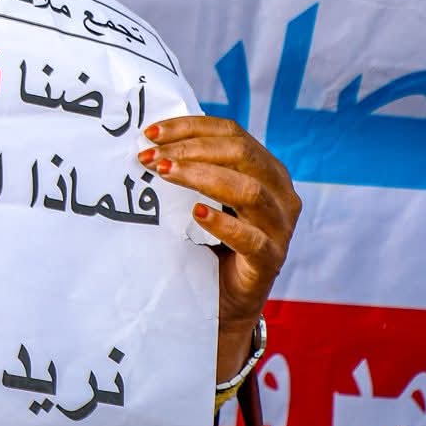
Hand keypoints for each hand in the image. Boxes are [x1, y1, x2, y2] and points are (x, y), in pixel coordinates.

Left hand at [138, 116, 300, 379]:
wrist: (223, 298)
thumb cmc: (208, 239)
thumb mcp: (201, 196)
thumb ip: (190, 169)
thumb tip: (146, 142)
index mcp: (266, 169)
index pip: (231, 133)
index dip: (190, 128)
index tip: (150, 133)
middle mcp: (280, 192)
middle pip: (241, 154)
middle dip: (191, 150)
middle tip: (150, 157)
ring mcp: (279, 227)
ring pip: (249, 190)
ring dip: (202, 177)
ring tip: (164, 173)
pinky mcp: (270, 260)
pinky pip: (251, 238)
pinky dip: (222, 223)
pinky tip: (196, 214)